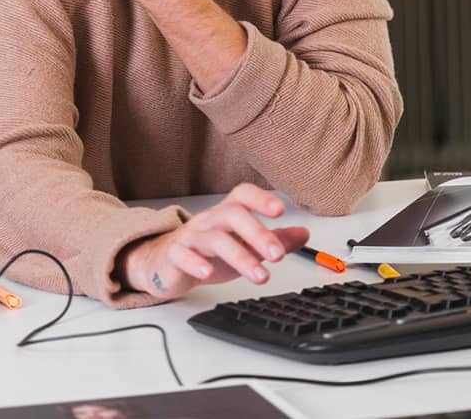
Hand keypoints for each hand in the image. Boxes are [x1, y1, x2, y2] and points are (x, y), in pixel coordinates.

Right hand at [121, 183, 309, 299]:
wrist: (165, 264)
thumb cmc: (208, 251)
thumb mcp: (244, 245)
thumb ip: (273, 238)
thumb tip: (305, 233)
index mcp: (227, 213)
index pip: (243, 195)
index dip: (261, 198)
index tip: (281, 210)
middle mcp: (210, 220)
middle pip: (232, 215)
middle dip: (258, 233)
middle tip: (278, 255)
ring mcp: (191, 236)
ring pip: (214, 239)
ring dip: (240, 257)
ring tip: (260, 276)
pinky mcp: (174, 256)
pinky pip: (182, 255)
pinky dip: (195, 262)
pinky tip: (208, 273)